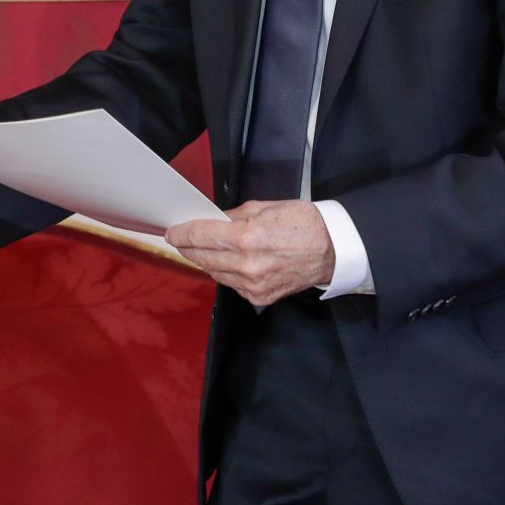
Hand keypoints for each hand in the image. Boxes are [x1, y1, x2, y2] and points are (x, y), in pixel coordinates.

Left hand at [164, 200, 334, 307]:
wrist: (332, 250)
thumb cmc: (303, 223)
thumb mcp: (263, 208)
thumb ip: (232, 217)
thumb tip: (210, 222)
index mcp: (246, 237)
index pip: (199, 236)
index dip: (181, 233)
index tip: (171, 232)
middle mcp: (246, 264)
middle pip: (202, 257)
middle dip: (188, 248)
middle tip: (181, 240)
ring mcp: (253, 284)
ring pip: (214, 273)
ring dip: (205, 261)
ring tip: (203, 250)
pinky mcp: (260, 296)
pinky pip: (231, 284)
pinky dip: (225, 273)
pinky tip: (228, 262)